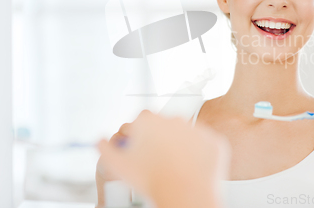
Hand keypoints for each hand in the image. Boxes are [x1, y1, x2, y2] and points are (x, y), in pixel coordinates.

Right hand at [97, 110, 229, 207]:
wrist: (186, 195)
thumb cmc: (153, 181)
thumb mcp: (118, 166)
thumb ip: (105, 148)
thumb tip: (100, 140)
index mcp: (149, 120)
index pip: (140, 121)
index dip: (138, 136)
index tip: (139, 148)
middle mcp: (174, 118)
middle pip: (163, 125)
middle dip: (159, 138)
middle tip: (156, 160)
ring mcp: (196, 127)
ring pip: (185, 134)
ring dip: (180, 145)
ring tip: (174, 166)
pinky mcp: (213, 140)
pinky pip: (205, 144)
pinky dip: (199, 153)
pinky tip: (191, 167)